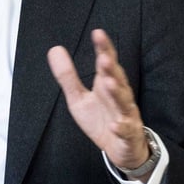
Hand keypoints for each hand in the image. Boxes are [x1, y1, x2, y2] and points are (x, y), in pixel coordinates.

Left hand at [47, 29, 151, 179]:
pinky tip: (116, 125)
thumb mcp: (78, 98)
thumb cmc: (102, 120)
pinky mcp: (128, 134)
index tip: (98, 33)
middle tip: (104, 57)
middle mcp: (119, 96)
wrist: (122, 149)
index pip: (106, 63)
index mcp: (107, 85)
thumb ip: (67, 76)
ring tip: (108, 83)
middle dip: (111, 68)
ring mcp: (126, 115)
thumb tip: (54, 50)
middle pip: (117, 79)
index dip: (103, 48)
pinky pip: (126, 130)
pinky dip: (122, 127)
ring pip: (124, 102)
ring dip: (117, 92)